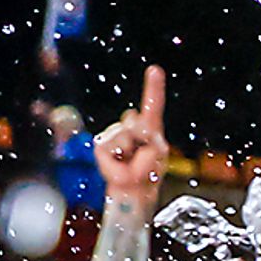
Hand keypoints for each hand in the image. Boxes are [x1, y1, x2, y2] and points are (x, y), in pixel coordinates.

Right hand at [94, 64, 167, 209]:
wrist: (134, 191)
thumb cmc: (148, 172)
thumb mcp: (158, 151)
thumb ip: (149, 132)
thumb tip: (131, 117)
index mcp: (149, 128)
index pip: (152, 104)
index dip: (153, 87)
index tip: (155, 69)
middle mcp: (130, 127)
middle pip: (139, 121)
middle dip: (146, 138)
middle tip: (144, 157)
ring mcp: (114, 134)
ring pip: (127, 132)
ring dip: (134, 150)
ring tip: (133, 162)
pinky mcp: (101, 145)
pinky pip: (114, 143)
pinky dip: (120, 155)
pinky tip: (120, 164)